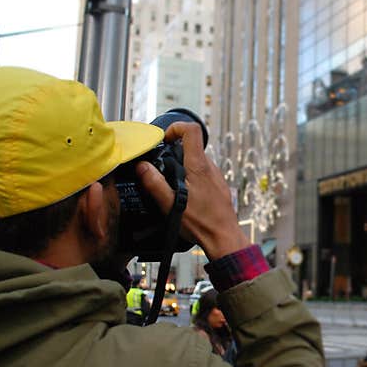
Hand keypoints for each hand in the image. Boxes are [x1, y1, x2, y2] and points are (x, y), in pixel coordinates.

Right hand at [135, 122, 248, 259]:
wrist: (223, 238)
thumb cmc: (201, 223)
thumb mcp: (170, 204)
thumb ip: (154, 183)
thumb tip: (142, 166)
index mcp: (198, 166)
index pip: (192, 130)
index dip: (176, 128)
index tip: (164, 139)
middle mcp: (210, 167)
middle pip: (192, 147)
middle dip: (174, 153)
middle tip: (162, 168)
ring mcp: (216, 176)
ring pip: (197, 162)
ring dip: (183, 168)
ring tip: (173, 186)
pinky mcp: (218, 186)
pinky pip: (203, 174)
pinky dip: (192, 179)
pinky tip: (186, 196)